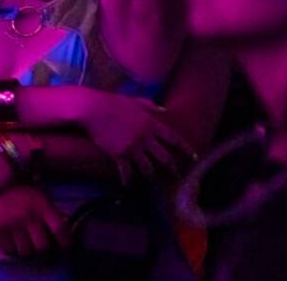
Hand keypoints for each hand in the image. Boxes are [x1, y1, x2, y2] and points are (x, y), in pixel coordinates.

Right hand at [0, 187, 70, 256]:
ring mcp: (12, 223)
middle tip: (39, 243)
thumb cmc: (22, 190)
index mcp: (42, 206)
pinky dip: (11, 247)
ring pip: (25, 251)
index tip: (64, 245)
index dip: (65, 241)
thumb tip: (63, 233)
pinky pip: (8, 249)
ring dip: (26, 249)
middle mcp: (29, 216)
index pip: (60, 229)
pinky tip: (11, 238)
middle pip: (42, 246)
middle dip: (42, 247)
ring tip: (24, 241)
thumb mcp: (41, 197)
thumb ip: (51, 213)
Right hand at [80, 92, 194, 179]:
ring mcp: (132, 147)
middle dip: (172, 169)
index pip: (174, 138)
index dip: (186, 149)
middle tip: (177, 177)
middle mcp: (145, 137)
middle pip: (164, 157)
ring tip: (150, 179)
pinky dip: (127, 180)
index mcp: (151, 123)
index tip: (194, 157)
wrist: (92, 108)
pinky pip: (126, 172)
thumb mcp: (134, 101)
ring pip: (148, 168)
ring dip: (150, 175)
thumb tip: (164, 110)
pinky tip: (127, 185)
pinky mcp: (119, 154)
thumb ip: (150, 106)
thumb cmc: (112, 102)